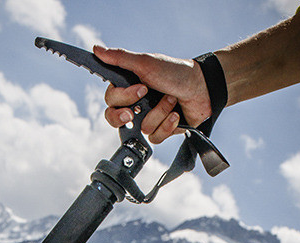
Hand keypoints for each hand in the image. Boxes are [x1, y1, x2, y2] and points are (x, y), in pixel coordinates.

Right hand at [93, 45, 211, 143]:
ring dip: (159, 112)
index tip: (140, 90)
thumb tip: (97, 49)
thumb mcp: (146, 63)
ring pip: (141, 128)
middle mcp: (136, 104)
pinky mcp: (160, 131)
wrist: (201, 89)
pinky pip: (154, 136)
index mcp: (129, 87)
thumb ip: (120, 58)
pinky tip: (176, 115)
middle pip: (115, 119)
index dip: (122, 99)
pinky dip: (167, 125)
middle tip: (140, 105)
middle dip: (128, 114)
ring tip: (171, 100)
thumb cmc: (175, 72)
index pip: (111, 100)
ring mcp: (147, 118)